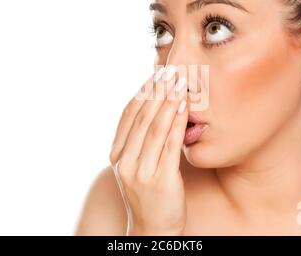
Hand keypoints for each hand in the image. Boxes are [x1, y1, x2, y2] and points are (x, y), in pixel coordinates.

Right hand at [109, 65, 187, 235]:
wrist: (153, 229)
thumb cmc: (149, 194)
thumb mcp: (136, 167)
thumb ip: (140, 141)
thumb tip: (153, 108)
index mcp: (117, 156)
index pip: (128, 116)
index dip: (142, 93)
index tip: (155, 75)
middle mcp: (125, 162)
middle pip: (141, 118)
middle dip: (156, 92)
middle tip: (170, 71)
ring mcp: (141, 172)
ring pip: (155, 128)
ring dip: (167, 101)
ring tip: (178, 82)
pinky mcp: (160, 180)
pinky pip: (169, 145)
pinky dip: (176, 122)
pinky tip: (183, 106)